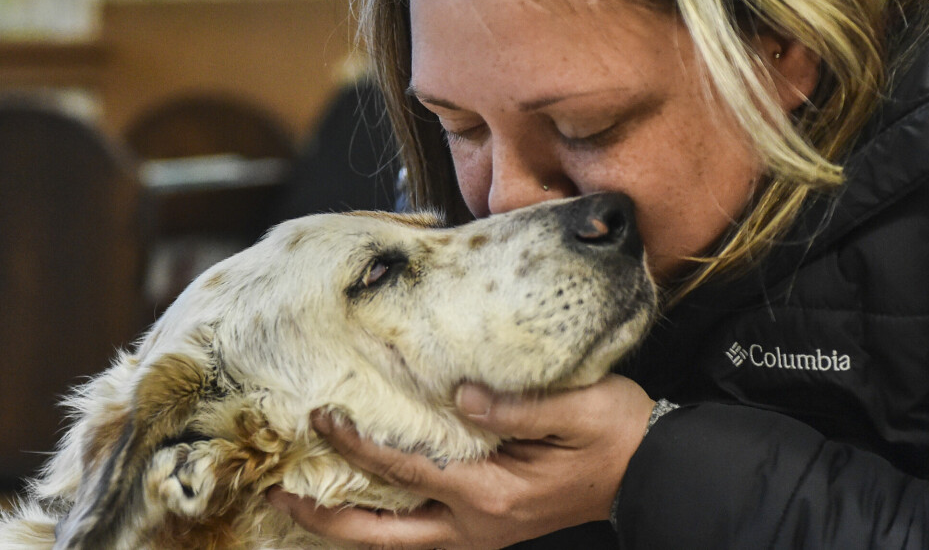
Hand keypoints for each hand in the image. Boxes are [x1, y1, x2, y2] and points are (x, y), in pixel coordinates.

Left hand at [267, 374, 654, 549]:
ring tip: (302, 505)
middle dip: (325, 519)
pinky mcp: (486, 526)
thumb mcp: (578, 409)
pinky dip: (383, 522)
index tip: (321, 416)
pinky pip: (419, 535)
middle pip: (383, 535)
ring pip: (397, 543)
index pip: (407, 469)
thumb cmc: (615, 435)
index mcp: (493, 495)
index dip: (358, 445)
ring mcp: (480, 533)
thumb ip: (518, 404)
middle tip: (277, 496)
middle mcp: (477, 525)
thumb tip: (460, 393)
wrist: (651, 472)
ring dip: (347, 527)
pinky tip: (363, 501)